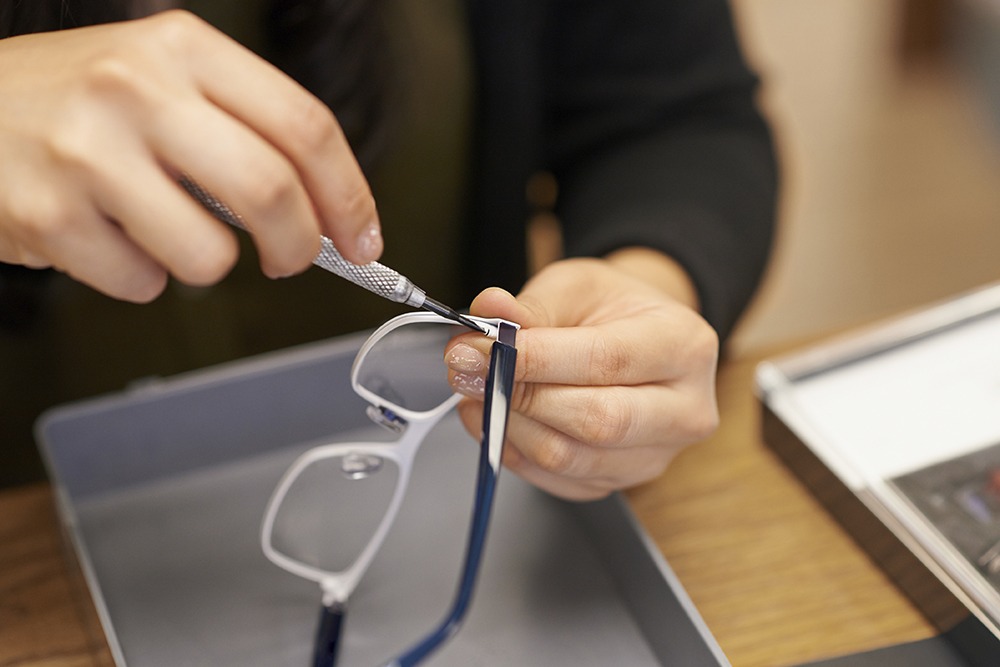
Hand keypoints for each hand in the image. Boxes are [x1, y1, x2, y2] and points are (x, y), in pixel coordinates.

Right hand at [0, 10, 380, 301]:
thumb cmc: (73, 99)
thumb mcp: (161, 76)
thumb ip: (241, 126)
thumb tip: (324, 208)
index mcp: (183, 50)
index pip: (305, 125)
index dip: (349, 194)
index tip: (361, 236)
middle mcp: (137, 90)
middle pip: (271, 191)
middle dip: (300, 245)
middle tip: (292, 258)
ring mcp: (88, 152)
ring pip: (210, 256)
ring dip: (203, 263)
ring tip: (162, 230)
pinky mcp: (49, 215)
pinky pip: (142, 283)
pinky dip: (141, 276)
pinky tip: (108, 236)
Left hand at [445, 250, 719, 500]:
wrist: (639, 339)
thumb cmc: (614, 311)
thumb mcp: (577, 285)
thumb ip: (532, 305)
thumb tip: (488, 314)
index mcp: (685, 346)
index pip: (607, 361)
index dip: (536, 359)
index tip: (479, 349)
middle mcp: (685, 409)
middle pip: (597, 421)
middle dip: (519, 397)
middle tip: (468, 370)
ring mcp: (656, 455)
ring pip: (571, 457)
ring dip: (508, 426)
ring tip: (476, 390)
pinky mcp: (621, 481)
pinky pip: (558, 479)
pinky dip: (514, 451)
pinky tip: (495, 418)